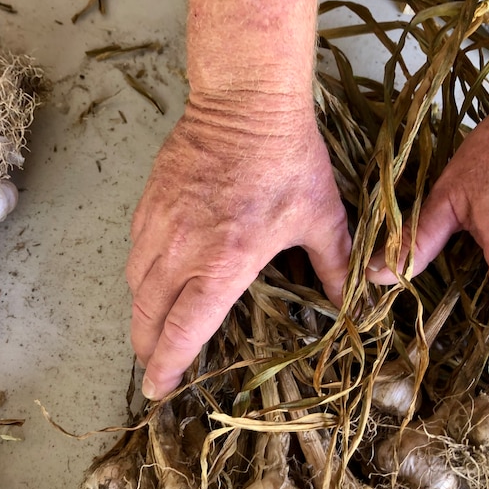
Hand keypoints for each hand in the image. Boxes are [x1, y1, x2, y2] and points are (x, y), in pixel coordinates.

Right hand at [126, 103, 351, 399]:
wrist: (246, 101)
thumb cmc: (287, 160)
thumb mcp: (321, 216)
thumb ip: (336, 264)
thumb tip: (355, 300)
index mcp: (224, 264)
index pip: (183, 329)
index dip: (167, 364)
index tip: (159, 388)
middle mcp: (182, 251)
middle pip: (146, 315)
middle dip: (146, 348)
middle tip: (153, 365)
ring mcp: (159, 224)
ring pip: (134, 284)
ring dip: (141, 313)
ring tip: (151, 327)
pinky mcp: (148, 202)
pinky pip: (134, 249)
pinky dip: (140, 273)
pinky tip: (154, 276)